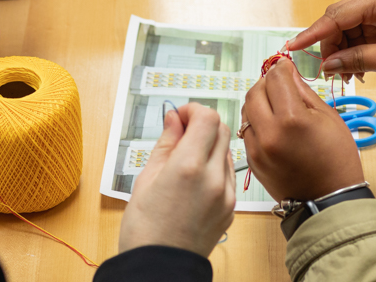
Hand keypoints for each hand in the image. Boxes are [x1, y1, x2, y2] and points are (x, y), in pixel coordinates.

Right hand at [119, 103, 234, 256]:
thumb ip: (166, 142)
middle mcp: (213, 178)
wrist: (160, 268)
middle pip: (222, 129)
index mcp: (189, 166)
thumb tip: (174, 118)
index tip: (180, 116)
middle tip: (182, 131)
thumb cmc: (145, 228)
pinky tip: (195, 179)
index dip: (193, 110)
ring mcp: (226, 194)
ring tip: (185, 158)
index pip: (207, 118)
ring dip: (210, 145)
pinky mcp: (231, 208)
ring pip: (226, 151)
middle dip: (203, 123)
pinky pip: (228, 175)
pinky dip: (215, 167)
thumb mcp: (146, 178)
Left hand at [241, 59, 363, 201]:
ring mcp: (257, 149)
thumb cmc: (337, 161)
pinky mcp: (252, 162)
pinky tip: (272, 126)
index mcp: (292, 119)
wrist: (329, 201)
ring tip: (275, 106)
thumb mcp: (329, 118)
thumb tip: (288, 74)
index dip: (281, 69)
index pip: (275, 78)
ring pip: (246, 111)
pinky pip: (246, 131)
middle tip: (279, 85)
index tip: (286, 68)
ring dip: (258, 102)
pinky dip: (256, 123)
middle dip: (266, 83)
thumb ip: (304, 92)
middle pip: (254, 92)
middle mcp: (269, 133)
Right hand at [288, 0, 375, 87]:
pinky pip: (362, 36)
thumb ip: (355, 59)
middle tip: (327, 73)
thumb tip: (326, 65)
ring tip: (347, 77)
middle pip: (339, 22)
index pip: (335, 16)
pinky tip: (358, 71)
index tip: (292, 48)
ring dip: (343, 53)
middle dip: (330, 47)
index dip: (312, 34)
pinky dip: (356, 53)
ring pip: (349, 31)